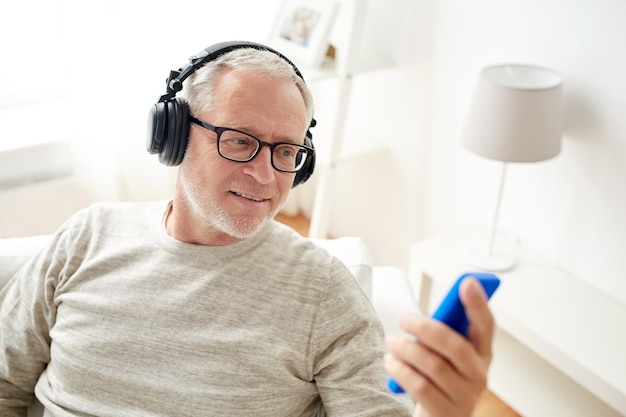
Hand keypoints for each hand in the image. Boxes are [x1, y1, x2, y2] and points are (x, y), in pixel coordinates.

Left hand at [384, 277, 494, 416]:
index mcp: (481, 353)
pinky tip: (391, 362)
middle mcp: (479, 374)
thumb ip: (442, 335)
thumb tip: (422, 318)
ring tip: (391, 341)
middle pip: (454, 346)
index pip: (486, 325)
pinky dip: (401, 370)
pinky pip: (420, 386)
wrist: (437, 416)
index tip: (467, 282)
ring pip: (434, 365)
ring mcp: (465, 396)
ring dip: (406, 349)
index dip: (478, 304)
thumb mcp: (445, 354)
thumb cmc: (438, 378)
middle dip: (425, 328)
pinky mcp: (446, 412)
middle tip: (403, 319)